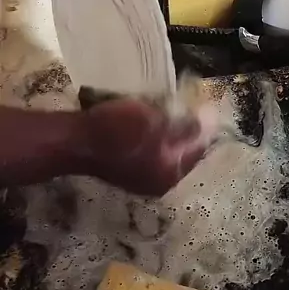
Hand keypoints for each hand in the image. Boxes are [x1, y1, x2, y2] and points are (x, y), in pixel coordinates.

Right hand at [83, 99, 211, 195]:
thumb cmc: (116, 129)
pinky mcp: (130, 174)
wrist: (76, 142)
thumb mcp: (154, 120)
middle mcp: (160, 183)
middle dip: (190, 130)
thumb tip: (211, 123)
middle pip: (185, 153)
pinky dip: (158, 140)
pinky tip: (154, 124)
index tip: (207, 106)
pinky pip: (154, 155)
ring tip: (174, 111)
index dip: (206, 126)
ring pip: (169, 154)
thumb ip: (185, 125)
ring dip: (174, 134)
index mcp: (169, 174)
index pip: (199, 149)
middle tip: (192, 107)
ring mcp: (144, 181)